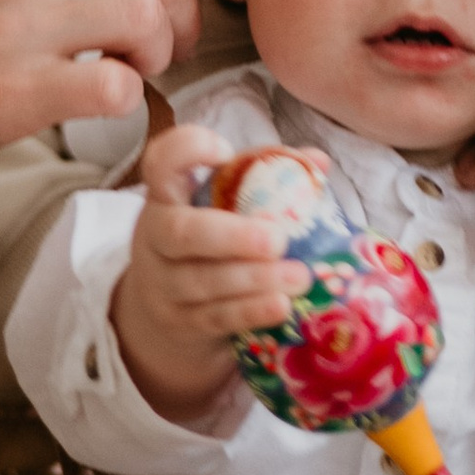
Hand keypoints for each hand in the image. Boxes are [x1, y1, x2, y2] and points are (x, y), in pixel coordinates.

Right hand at [0, 0, 199, 181]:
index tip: (167, 4)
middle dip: (180, 19)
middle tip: (161, 52)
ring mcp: (12, 28)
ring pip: (148, 19)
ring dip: (158, 55)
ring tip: (130, 75)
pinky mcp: (9, 95)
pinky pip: (117, 87)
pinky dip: (128, 100)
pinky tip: (98, 106)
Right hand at [110, 124, 314, 422]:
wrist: (168, 313)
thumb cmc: (209, 245)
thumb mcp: (224, 209)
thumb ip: (265, 181)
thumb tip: (318, 161)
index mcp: (167, 196)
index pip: (160, 162)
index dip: (186, 152)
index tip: (224, 152)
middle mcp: (156, 238)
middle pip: (182, 233)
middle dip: (232, 237)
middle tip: (279, 240)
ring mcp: (163, 284)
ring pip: (202, 281)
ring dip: (254, 279)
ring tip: (300, 276)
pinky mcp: (181, 323)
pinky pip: (215, 317)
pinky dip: (250, 311)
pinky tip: (281, 306)